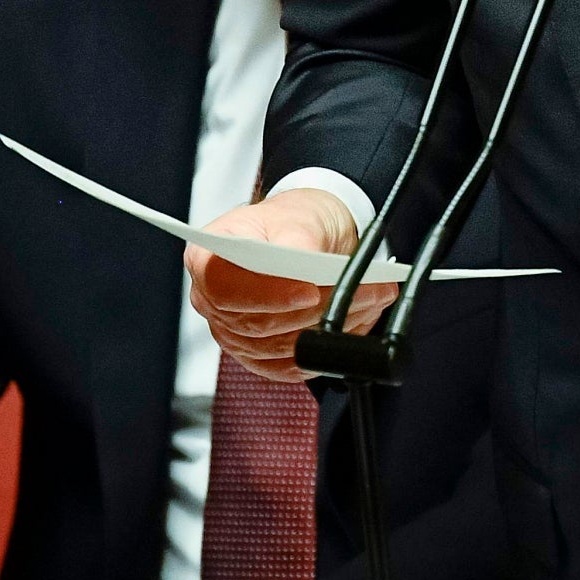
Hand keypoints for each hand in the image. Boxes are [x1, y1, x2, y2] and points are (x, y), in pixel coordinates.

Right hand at [183, 188, 392, 381]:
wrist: (310, 235)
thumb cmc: (294, 221)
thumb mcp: (298, 215)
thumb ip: (296, 239)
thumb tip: (302, 259)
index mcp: (208, 259)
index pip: (224, 289)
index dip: (268, 295)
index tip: (310, 290)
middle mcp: (213, 301)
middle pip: (257, 323)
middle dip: (316, 309)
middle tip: (364, 291)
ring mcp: (233, 332)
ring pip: (279, 347)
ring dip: (331, 328)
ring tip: (371, 300)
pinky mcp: (258, 355)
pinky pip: (290, 364)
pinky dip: (327, 348)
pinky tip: (356, 322)